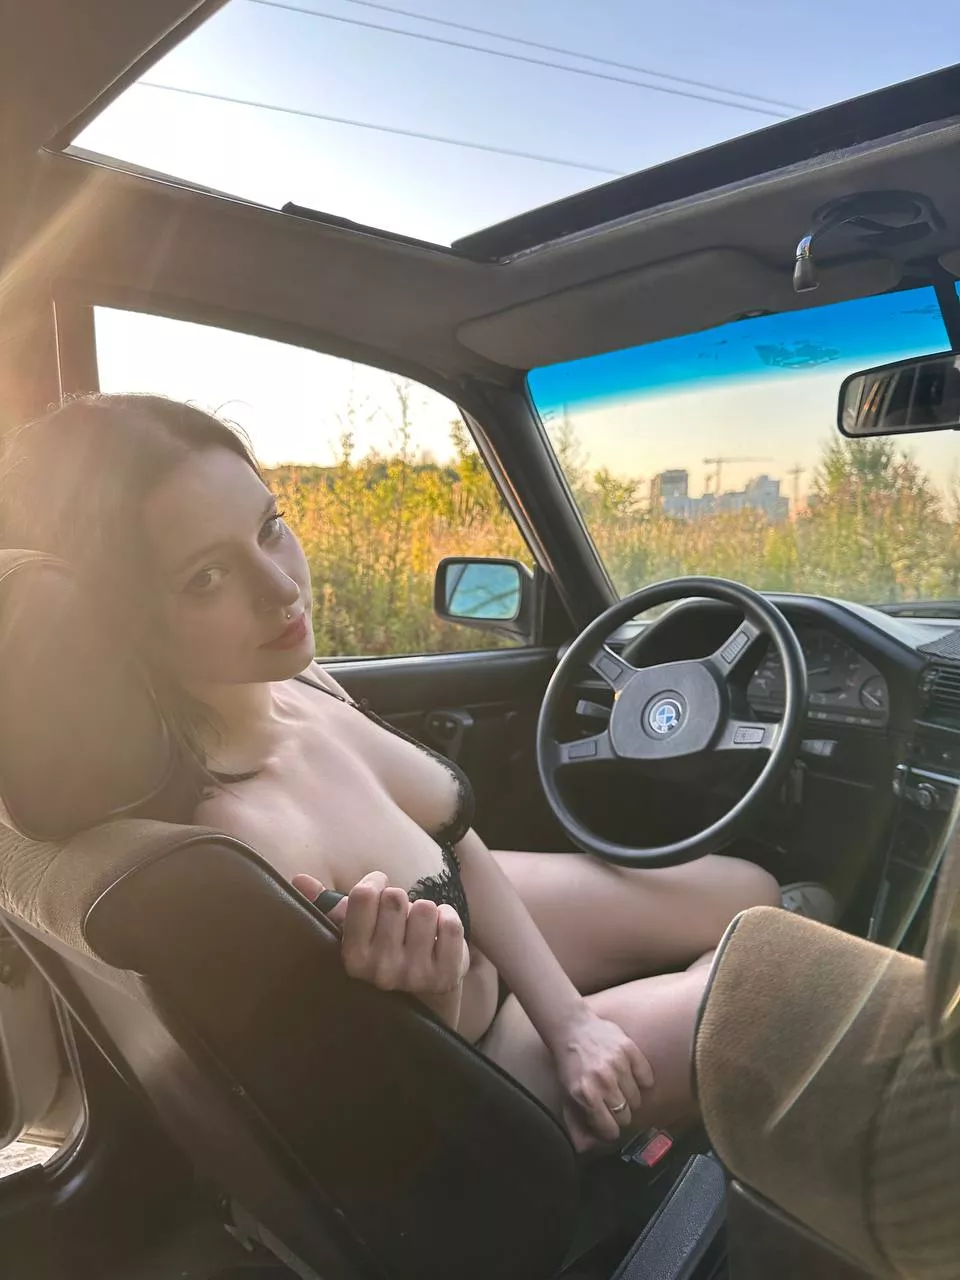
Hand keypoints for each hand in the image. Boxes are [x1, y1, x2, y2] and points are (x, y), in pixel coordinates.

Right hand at [292, 872, 469, 1026]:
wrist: (421, 998)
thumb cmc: (382, 952)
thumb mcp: (353, 932)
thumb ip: (328, 906)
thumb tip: (298, 880)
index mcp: (352, 957)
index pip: (363, 894)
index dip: (374, 882)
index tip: (377, 890)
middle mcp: (380, 971)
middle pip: (396, 898)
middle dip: (400, 900)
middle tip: (399, 920)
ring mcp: (414, 976)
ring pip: (425, 908)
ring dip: (425, 911)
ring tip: (418, 930)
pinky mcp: (446, 977)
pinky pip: (452, 925)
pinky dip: (448, 919)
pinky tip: (440, 933)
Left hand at [549, 1007, 654, 1151]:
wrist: (571, 1027)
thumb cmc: (569, 1064)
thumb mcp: (565, 1095)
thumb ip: (575, 1124)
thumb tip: (584, 1148)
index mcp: (586, 1096)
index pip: (611, 1130)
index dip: (609, 1128)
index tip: (606, 1121)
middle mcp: (603, 1081)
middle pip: (626, 1116)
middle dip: (619, 1112)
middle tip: (611, 1100)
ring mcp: (618, 1064)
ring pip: (637, 1099)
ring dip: (629, 1096)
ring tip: (618, 1085)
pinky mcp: (629, 1049)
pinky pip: (646, 1077)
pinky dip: (642, 1078)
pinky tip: (630, 1074)